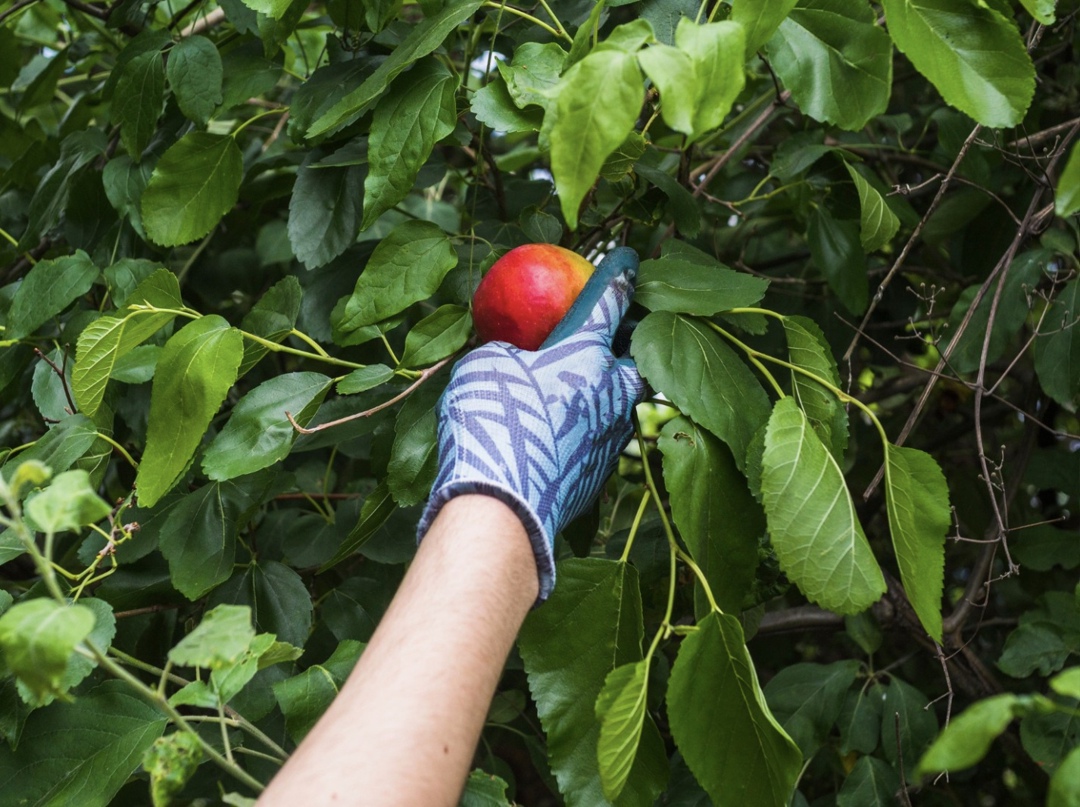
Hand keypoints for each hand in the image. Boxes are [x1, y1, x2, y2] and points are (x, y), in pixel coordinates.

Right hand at [417, 246, 644, 600]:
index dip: (619, 274)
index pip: (610, 299)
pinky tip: (567, 435)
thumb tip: (513, 354)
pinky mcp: (601, 474)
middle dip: (632, 345)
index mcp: (585, 352)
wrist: (502, 506)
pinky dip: (591, 430)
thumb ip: (508, 351)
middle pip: (639, 359)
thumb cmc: (490, 422)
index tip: (628, 259)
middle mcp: (610, 391)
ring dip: (611, 392)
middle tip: (614, 339)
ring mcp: (611, 436)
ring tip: (586, 390)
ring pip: (625, 404)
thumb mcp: (484, 366)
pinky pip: (605, 441)